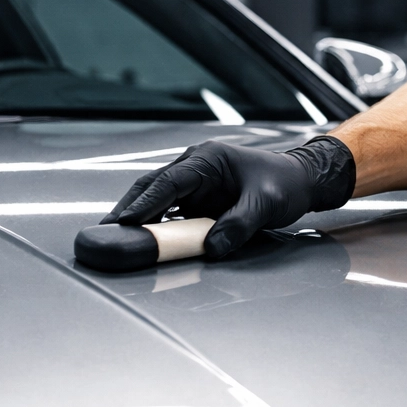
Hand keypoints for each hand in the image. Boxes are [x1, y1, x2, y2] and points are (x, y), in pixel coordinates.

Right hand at [102, 136, 354, 258]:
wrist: (300, 182)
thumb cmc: (284, 184)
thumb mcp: (265, 204)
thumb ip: (239, 225)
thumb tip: (211, 247)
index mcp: (207, 159)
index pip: (167, 182)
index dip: (144, 202)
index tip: (124, 221)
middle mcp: (195, 167)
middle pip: (152, 187)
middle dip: (129, 209)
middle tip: (106, 232)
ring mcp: (194, 183)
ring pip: (157, 199)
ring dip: (138, 218)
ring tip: (115, 240)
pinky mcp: (197, 199)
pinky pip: (170, 211)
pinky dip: (156, 225)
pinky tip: (143, 240)